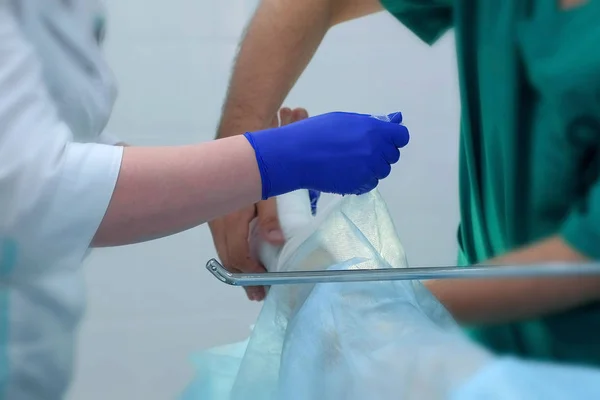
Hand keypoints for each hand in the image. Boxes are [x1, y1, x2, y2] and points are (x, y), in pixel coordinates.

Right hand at [209, 108, 309, 301]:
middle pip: (227, 257)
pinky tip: (246, 254)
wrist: (238, 132)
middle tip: (258, 293)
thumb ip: (270, 216)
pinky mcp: (217, 209)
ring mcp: (214, 215)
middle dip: (242, 277)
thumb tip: (276, 241)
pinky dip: (235, 251)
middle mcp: (217, 220)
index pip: (237, 256)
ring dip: (238, 265)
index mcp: (229, 218)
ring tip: (254, 279)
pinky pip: (224, 238)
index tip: (264, 285)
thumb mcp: (267, 188)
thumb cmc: (255, 161)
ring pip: (224, 248)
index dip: (250, 273)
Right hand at [244, 111, 408, 198]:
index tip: (382, 139)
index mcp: (374, 130)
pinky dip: (363, 179)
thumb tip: (396, 120)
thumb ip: (372, 122)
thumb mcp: (346, 119)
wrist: (296, 156)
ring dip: (372, 167)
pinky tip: (346, 172)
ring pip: (382, 171)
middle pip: (392, 155)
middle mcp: (375, 150)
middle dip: (381, 152)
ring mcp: (368, 170)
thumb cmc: (316, 132)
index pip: (401, 136)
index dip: (393, 138)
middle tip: (359, 150)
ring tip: (350, 161)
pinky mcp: (359, 185)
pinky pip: (370, 183)